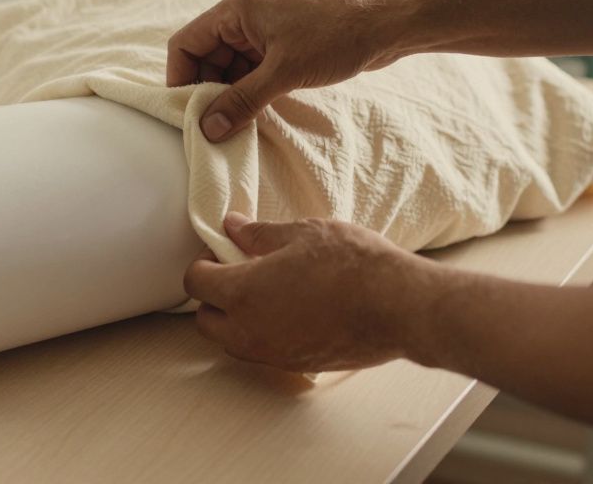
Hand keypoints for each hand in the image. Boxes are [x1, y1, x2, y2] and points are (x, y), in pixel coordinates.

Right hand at [166, 0, 404, 141]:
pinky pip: (252, 68)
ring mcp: (264, 29)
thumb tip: (209, 128)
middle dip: (207, 90)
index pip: (186, 44)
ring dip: (230, 93)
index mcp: (236, 10)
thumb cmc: (335, 37)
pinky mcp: (283, 43)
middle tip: (214, 124)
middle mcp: (245, 15)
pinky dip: (250, 89)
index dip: (181, 78)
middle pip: (206, 56)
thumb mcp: (283, 74)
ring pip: (230, 65)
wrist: (385, 25)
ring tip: (237, 122)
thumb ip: (242, 101)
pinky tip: (256, 112)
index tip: (187, 112)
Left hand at [183, 212, 437, 372]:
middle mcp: (249, 331)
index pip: (194, 282)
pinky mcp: (297, 366)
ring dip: (236, 319)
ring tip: (266, 291)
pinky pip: (263, 352)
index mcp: (242, 293)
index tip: (221, 251)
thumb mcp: (302, 234)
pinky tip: (289, 310)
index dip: (204, 262)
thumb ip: (258, 235)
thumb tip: (232, 227)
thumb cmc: (352, 265)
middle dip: (213, 297)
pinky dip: (263, 333)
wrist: (398, 305)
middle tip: (238, 272)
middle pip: (206, 320)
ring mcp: (273, 353)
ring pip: (232, 341)